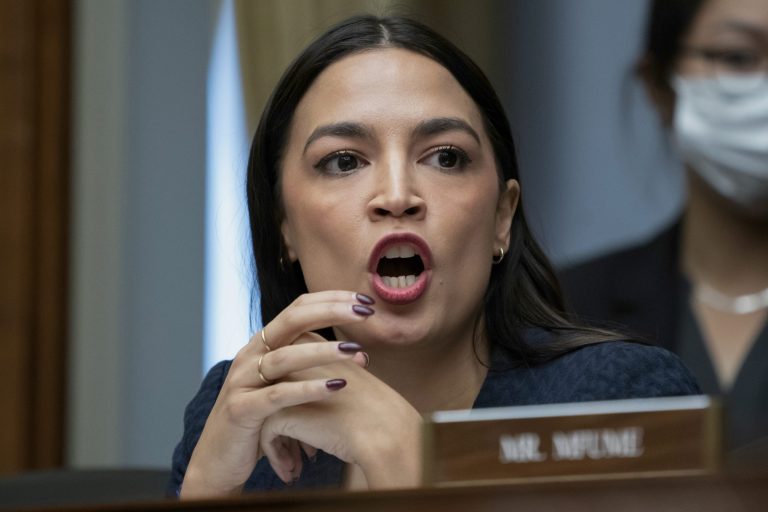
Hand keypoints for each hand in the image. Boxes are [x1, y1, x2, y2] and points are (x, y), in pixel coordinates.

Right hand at [180, 291, 373, 498]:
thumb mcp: (284, 383)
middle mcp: (250, 355)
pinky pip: (278, 395)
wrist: (219, 460)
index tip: (365, 300)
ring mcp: (242, 381)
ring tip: (356, 351)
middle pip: (291, 320)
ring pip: (285, 357)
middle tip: (365, 312)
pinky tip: (337, 386)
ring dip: (323, 351)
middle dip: (330, 312)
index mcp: (262, 344)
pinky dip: (308, 389)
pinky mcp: (241, 410)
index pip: (298, 308)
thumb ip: (311, 364)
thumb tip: (358, 352)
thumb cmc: (261, 420)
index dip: (331, 299)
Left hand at [259, 354, 422, 489]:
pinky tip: (292, 471)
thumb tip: (323, 385)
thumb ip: (330, 374)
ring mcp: (283, 385)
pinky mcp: (279, 411)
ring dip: (279, 444)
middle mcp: (293, 360)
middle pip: (276, 395)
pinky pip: (267, 435)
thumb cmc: (373, 408)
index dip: (297, 403)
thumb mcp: (351, 377)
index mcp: (313, 344)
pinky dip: (277, 455)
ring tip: (293, 466)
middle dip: (284, 426)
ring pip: (267, 416)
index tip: (310, 429)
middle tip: (297, 452)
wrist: (382, 429)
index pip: (290, 375)